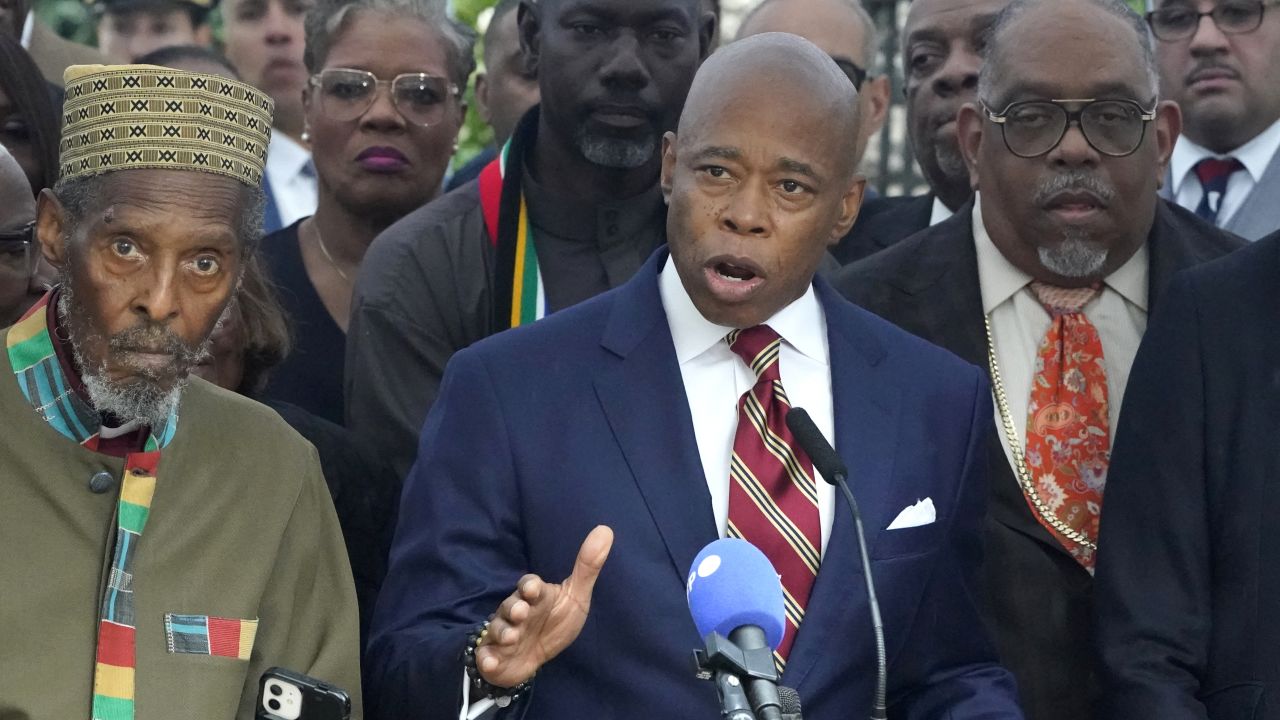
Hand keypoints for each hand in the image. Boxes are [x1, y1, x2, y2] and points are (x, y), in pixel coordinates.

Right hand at [475, 525, 613, 688]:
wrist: (533, 658)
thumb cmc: (555, 621)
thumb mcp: (574, 597)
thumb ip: (587, 568)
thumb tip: (605, 530)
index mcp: (535, 597)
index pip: (529, 585)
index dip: (530, 586)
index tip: (534, 589)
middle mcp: (515, 612)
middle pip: (510, 605)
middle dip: (514, 608)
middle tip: (521, 612)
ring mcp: (503, 634)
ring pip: (498, 629)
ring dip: (503, 632)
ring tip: (511, 638)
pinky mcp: (493, 656)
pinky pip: (487, 657)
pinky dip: (488, 660)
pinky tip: (491, 663)